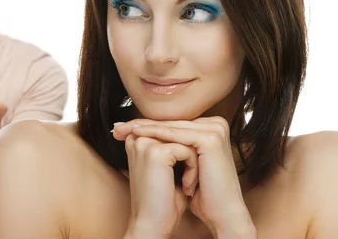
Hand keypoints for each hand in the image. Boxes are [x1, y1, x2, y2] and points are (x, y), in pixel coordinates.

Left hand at [113, 117, 255, 236]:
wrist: (221, 214)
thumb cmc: (202, 194)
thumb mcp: (182, 165)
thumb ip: (170, 147)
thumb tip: (145, 137)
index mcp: (210, 128)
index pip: (172, 124)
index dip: (147, 127)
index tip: (122, 130)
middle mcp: (216, 124)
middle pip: (170, 124)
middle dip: (141, 125)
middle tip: (116, 128)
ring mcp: (215, 129)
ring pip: (171, 127)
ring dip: (144, 128)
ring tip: (122, 130)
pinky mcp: (210, 138)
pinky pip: (176, 134)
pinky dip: (155, 134)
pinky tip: (137, 133)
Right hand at [116, 129, 198, 238]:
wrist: (152, 225)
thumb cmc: (162, 201)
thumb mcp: (167, 168)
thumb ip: (172, 147)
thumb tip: (191, 133)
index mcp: (136, 139)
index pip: (173, 131)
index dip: (185, 152)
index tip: (180, 176)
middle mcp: (137, 137)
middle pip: (180, 133)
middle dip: (190, 156)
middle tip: (187, 182)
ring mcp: (145, 143)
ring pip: (186, 140)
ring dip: (193, 162)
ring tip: (188, 184)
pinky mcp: (155, 152)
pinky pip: (188, 150)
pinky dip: (193, 169)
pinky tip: (187, 186)